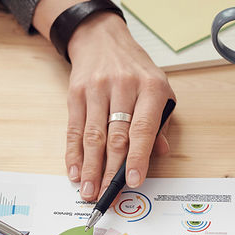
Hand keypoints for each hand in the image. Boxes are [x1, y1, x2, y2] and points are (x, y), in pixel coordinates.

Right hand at [31, 0, 173, 201]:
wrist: (102, 39)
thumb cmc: (135, 70)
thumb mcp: (159, 90)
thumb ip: (161, 123)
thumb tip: (160, 153)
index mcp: (151, 87)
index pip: (143, 128)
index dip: (138, 157)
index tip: (134, 181)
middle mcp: (123, 87)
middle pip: (115, 136)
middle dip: (110, 170)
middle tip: (106, 195)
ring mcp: (97, 89)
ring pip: (93, 136)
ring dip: (90, 167)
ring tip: (88, 191)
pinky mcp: (76, 93)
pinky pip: (74, 129)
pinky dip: (73, 153)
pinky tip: (75, 171)